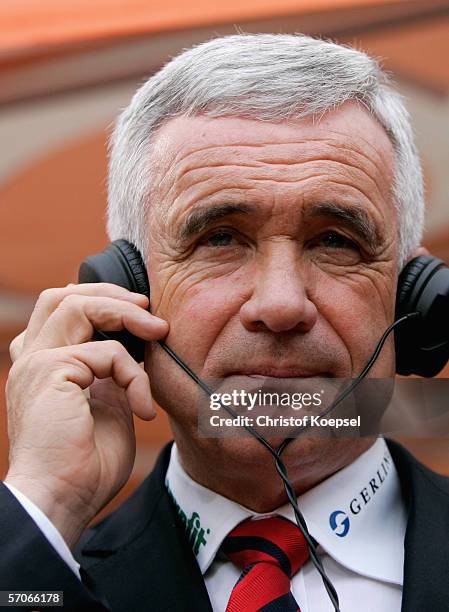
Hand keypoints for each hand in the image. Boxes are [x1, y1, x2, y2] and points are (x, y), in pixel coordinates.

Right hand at [5, 283, 167, 547]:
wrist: (62, 500)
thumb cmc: (85, 464)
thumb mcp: (106, 406)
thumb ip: (113, 375)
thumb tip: (136, 352)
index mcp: (43, 365)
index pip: (60, 311)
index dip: (98, 301)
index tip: (138, 313)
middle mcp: (33, 358)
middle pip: (63, 296)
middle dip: (111, 294)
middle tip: (148, 307)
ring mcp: (37, 362)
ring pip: (77, 305)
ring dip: (125, 313)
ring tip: (158, 330)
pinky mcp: (50, 371)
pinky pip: (106, 352)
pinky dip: (134, 375)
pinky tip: (143, 408)